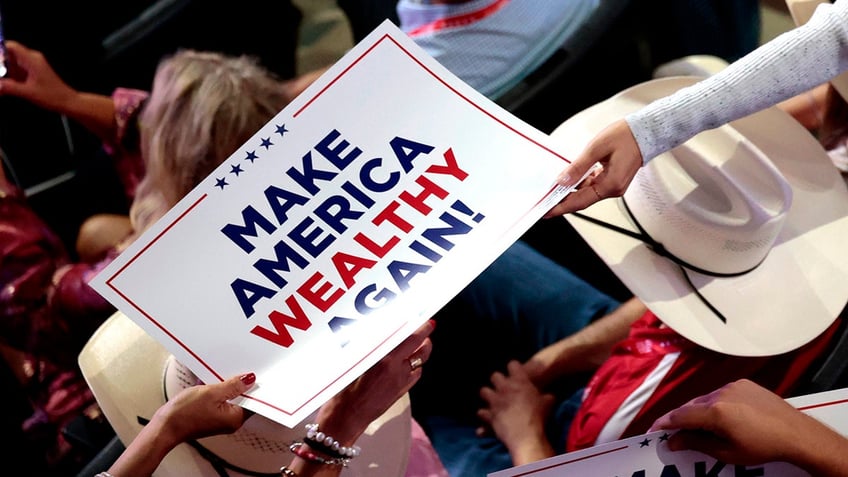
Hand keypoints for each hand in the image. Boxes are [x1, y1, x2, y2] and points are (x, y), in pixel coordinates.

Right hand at [0, 41, 77, 112]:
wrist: (67, 102)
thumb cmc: (54, 96)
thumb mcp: (29, 93)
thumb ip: (10, 87)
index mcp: (33, 60)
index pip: (11, 46)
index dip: (0, 51)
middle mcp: (33, 60)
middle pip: (9, 56)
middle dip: (1, 66)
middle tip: (1, 79)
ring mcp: (33, 66)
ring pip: (12, 65)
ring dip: (5, 74)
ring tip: (3, 87)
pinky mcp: (33, 73)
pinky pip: (17, 72)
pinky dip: (11, 79)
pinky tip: (7, 89)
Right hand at [107, 372, 256, 476]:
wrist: (164, 427)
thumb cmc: (184, 415)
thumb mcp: (211, 393)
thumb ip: (232, 386)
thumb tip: (249, 380)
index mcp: (235, 418)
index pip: (254, 400)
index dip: (253, 386)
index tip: (251, 374)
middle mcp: (230, 421)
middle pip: (242, 398)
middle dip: (238, 384)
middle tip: (233, 372)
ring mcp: (220, 419)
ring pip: (230, 398)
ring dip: (225, 387)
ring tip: (218, 378)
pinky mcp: (211, 416)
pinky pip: (219, 400)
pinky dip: (216, 391)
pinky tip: (209, 384)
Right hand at [315, 320, 434, 444]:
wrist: (345, 417)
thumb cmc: (342, 389)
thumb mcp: (353, 361)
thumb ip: (370, 346)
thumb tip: (381, 333)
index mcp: (384, 359)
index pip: (410, 338)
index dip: (421, 327)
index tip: (426, 320)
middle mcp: (396, 370)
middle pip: (422, 350)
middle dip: (426, 338)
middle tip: (427, 327)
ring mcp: (400, 382)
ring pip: (420, 363)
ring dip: (422, 352)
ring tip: (421, 344)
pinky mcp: (400, 393)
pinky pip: (414, 376)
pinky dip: (415, 367)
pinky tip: (409, 364)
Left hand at [477, 360, 555, 464]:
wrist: (526, 435)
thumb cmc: (539, 417)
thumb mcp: (547, 403)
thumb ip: (546, 397)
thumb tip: (551, 396)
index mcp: (519, 381)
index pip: (513, 365)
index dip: (514, 368)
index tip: (516, 372)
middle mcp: (504, 388)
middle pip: (495, 376)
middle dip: (498, 381)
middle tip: (503, 387)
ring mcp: (495, 401)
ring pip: (484, 391)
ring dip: (488, 395)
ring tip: (492, 400)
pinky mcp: (489, 415)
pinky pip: (481, 412)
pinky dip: (484, 415)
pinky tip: (487, 418)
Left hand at [545, 119, 642, 216]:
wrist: (646, 131)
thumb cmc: (626, 137)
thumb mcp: (596, 149)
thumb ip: (578, 167)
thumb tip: (563, 180)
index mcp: (611, 184)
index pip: (580, 201)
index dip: (562, 207)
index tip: (548, 211)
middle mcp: (613, 188)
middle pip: (583, 198)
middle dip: (564, 199)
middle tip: (546, 200)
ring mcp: (613, 184)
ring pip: (587, 191)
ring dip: (571, 189)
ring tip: (554, 187)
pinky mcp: (613, 178)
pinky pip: (593, 184)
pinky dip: (580, 182)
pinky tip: (570, 177)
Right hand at [650, 379, 837, 466]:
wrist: (797, 434)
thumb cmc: (764, 447)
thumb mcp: (726, 452)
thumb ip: (696, 443)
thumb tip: (674, 441)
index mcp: (715, 412)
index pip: (679, 416)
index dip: (664, 424)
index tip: (655, 431)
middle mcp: (721, 394)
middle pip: (690, 406)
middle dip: (681, 419)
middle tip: (674, 433)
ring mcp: (733, 386)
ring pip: (705, 399)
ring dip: (699, 412)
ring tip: (702, 428)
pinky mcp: (744, 383)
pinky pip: (721, 393)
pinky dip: (715, 404)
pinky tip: (722, 417)